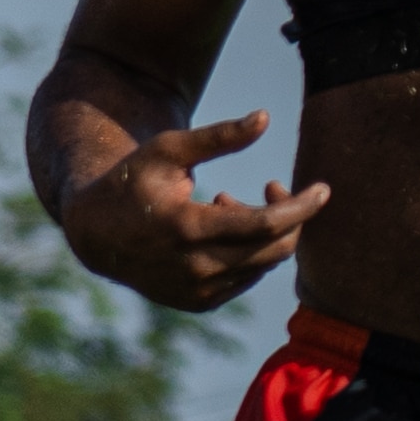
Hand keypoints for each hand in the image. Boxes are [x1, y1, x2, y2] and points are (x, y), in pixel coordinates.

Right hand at [58, 112, 328, 311]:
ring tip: (229, 203)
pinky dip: (249, 252)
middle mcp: (194, 267)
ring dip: (264, 233)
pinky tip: (221, 228)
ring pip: (263, 265)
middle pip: (274, 248)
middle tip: (273, 187)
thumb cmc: (133, 181)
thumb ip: (218, 136)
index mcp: (187, 227)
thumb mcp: (169, 149)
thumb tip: (265, 117)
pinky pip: (246, 278)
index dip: (302, 206)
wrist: (95, 235)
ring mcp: (196, 290)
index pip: (266, 225)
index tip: (323, 188)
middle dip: (290, 217)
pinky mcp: (198, 303)